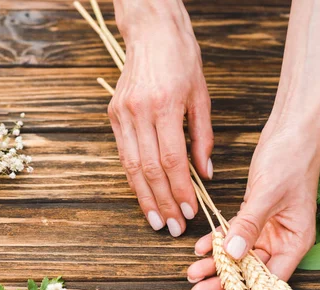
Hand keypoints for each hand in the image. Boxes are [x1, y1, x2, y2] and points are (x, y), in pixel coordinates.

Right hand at [109, 0, 213, 236]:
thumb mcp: (201, 96)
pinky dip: (133, 177)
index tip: (190, 211)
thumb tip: (205, 173)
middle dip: (162, 202)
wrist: (151, 32)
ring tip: (155, 219)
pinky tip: (143, 194)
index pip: (172, 160)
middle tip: (171, 226)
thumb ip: (203, 137)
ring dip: (144, 197)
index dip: (180, 190)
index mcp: (165, 105)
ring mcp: (122, 114)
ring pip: (132, 166)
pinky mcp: (113, 115)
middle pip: (150, 169)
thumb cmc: (181, 60)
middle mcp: (139, 112)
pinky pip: (123, 154)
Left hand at [187, 118, 319, 289]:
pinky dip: (218, 240)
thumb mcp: (268, 194)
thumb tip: (234, 254)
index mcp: (295, 240)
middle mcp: (283, 238)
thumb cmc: (291, 158)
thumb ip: (249, 225)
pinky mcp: (256, 213)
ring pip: (240, 254)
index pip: (272, 278)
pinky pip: (235, 233)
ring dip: (217, 263)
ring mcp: (269, 227)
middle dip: (225, 282)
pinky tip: (201, 247)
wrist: (292, 127)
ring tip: (192, 274)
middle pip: (252, 270)